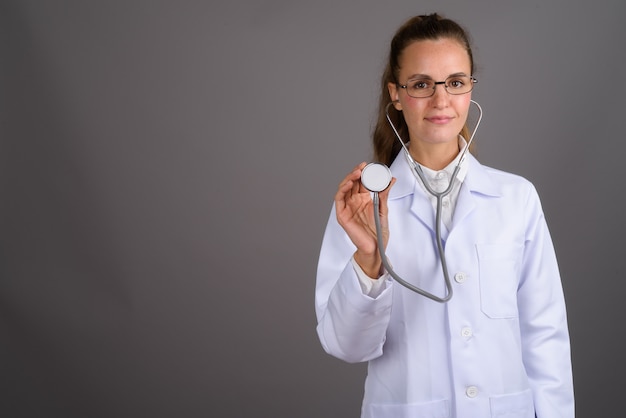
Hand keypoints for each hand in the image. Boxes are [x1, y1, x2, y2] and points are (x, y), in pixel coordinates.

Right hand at [335, 162, 394, 277]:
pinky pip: (339, 200)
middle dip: (356, 172)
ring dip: (349, 178)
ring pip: (344, 188)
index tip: (369, 165)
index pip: (361, 182)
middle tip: (363, 166)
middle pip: (351, 183)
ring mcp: (347, 208)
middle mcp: (354, 202)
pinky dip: (342, 190)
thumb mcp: (384, 208)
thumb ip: (384, 194)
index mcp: (363, 199)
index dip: (363, 172)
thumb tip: (391, 180)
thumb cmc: (378, 231)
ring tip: (357, 172)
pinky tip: (348, 184)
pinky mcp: (342, 215)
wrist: (376, 246)